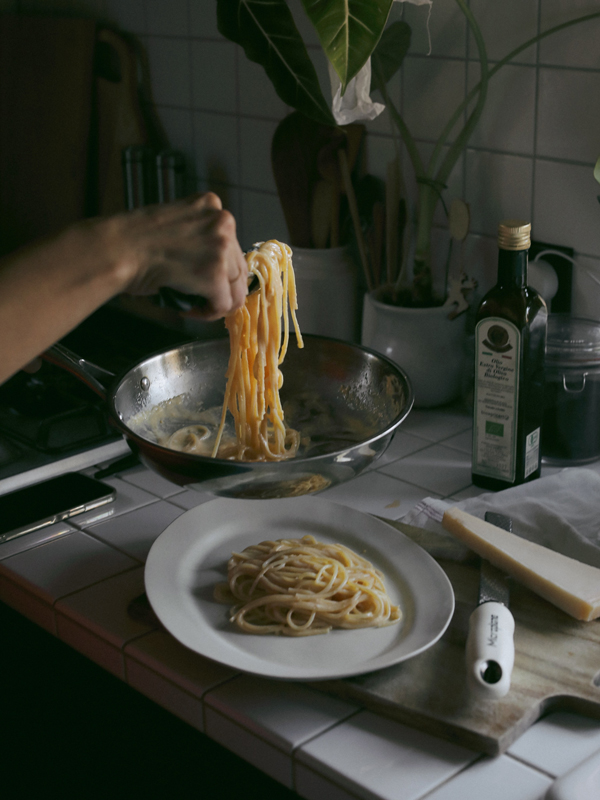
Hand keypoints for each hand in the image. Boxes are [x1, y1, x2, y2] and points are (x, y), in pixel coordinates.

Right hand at [97, 192, 248, 319]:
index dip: (218, 268)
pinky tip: (188, 309)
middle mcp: (223, 222)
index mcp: (212, 204)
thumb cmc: (134, 240)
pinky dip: (207, 313)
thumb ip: (199, 237)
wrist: (117, 249)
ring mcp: (222, 248)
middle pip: (238, 268)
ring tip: (191, 304)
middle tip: (197, 297)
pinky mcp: (215, 275)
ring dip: (214, 302)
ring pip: (235, 289)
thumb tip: (214, 266)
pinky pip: (223, 305)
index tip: (200, 279)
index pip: (231, 245)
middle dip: (220, 288)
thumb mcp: (176, 224)